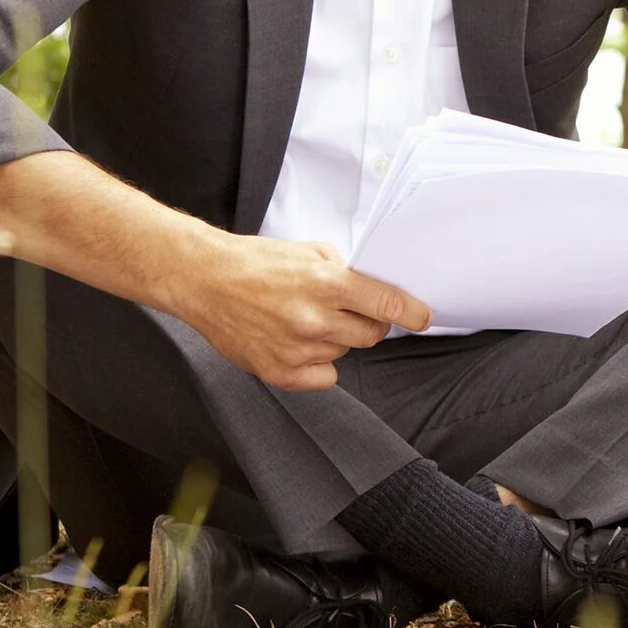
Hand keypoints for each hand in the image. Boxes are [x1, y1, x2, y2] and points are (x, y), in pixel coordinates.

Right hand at [182, 235, 430, 391]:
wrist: (204, 280)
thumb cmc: (253, 262)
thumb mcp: (307, 251)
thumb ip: (343, 271)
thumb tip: (373, 288)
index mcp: (326, 283)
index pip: (387, 306)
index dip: (412, 313)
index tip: (422, 318)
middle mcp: (315, 318)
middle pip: (371, 335)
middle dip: (368, 323)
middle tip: (347, 311)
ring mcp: (297, 349)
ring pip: (344, 352)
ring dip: (335, 339)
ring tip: (302, 319)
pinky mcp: (280, 372)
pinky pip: (323, 377)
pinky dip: (317, 364)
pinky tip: (296, 344)